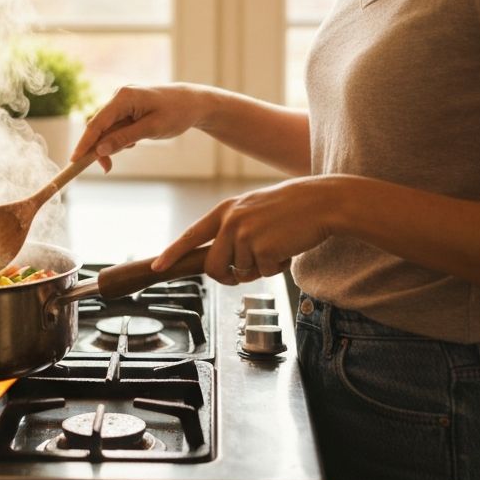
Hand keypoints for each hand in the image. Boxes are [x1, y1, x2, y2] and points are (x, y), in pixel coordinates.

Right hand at [70, 84, 207, 172]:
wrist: (193, 102)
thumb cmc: (176, 113)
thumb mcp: (151, 129)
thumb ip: (124, 138)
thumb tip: (99, 150)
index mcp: (124, 97)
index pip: (97, 122)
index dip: (84, 143)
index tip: (74, 160)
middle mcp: (119, 96)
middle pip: (99, 126)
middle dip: (101, 148)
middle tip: (107, 169)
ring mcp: (122, 100)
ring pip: (108, 128)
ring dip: (113, 143)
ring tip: (134, 145)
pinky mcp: (127, 107)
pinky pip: (116, 126)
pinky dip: (121, 137)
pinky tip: (137, 139)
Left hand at [152, 176, 342, 285]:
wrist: (321, 202)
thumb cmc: (293, 207)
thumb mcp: (255, 209)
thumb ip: (235, 229)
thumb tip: (222, 262)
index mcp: (226, 210)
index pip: (192, 234)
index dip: (173, 252)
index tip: (158, 266)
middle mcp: (231, 221)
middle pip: (214, 266)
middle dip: (228, 276)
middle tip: (247, 271)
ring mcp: (245, 235)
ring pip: (242, 272)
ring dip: (260, 268)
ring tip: (278, 244)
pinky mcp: (261, 249)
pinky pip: (263, 273)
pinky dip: (277, 267)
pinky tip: (287, 246)